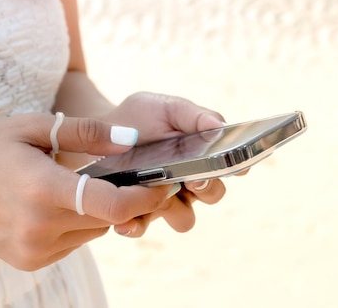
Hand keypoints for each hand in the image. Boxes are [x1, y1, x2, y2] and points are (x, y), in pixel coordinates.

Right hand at [0, 113, 173, 270]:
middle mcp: (41, 227)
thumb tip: (132, 139)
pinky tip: (60, 202)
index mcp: (43, 189)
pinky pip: (75, 241)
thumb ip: (87, 133)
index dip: (147, 196)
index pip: (113, 204)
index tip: (164, 182)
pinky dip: (80, 223)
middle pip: (110, 217)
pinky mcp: (31, 260)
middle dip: (127, 198)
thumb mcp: (34, 126)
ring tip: (84, 184)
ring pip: (95, 231)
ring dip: (101, 210)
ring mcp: (35, 249)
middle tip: (130, 175)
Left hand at [101, 92, 228, 235]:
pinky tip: (124, 221)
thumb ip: (195, 116)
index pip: (231, 168)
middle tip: (192, 179)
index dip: (236, 168)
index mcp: (204, 157)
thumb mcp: (167, 109)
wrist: (102, 130)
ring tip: (159, 195)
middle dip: (206, 189)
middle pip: (213, 195)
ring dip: (175, 209)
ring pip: (184, 219)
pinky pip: (141, 228)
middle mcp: (190, 182)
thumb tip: (220, 126)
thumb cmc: (142, 117)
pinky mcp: (137, 212)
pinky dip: (134, 227)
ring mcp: (165, 200)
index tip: (232, 166)